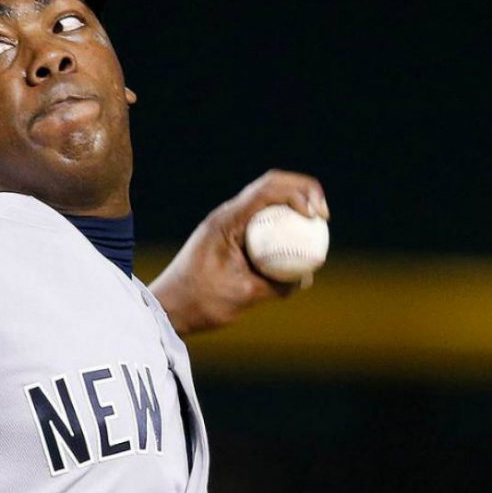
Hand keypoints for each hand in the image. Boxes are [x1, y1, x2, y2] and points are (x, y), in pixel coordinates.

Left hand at [149, 169, 328, 335]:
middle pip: (271, 185)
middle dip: (303, 191)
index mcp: (226, 221)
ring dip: (293, 204)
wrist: (168, 307)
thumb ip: (278, 286)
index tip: (316, 217)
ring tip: (316, 225)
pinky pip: (261, 221)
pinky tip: (297, 244)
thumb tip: (307, 276)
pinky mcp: (229, 235)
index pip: (267, 190)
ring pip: (267, 200)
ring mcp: (227, 223)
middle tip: (323, 215)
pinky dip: (281, 224)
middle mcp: (226, 215)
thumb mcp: (244, 296)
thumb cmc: (200, 302)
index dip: (299, 194)